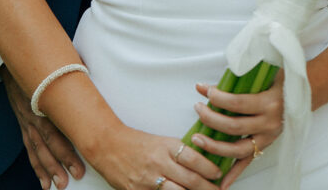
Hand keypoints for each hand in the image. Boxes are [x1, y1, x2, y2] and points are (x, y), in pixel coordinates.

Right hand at [1, 67, 84, 187]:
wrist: (12, 65)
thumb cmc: (39, 65)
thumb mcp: (55, 66)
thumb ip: (72, 74)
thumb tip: (91, 77)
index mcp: (42, 101)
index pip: (55, 129)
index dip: (67, 148)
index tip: (80, 162)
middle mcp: (33, 115)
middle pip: (47, 143)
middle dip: (60, 162)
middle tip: (74, 177)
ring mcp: (26, 122)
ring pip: (37, 150)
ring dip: (48, 169)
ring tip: (57, 186)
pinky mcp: (23, 126)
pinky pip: (30, 149)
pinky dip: (36, 166)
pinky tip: (43, 181)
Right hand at [95, 127, 222, 189]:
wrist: (108, 146)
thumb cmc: (136, 143)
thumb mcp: (160, 142)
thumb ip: (178, 153)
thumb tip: (201, 163)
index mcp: (166, 146)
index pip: (194, 158)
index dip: (209, 168)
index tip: (219, 173)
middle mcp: (159, 163)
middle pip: (190, 179)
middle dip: (208, 188)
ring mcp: (149, 180)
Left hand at [189, 79, 284, 189]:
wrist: (305, 93)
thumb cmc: (281, 80)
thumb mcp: (264, 75)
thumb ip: (239, 80)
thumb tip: (208, 87)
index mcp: (269, 103)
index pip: (238, 103)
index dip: (219, 98)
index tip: (204, 90)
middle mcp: (269, 123)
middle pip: (234, 127)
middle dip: (211, 119)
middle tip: (197, 108)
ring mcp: (268, 138)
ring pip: (238, 149)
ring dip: (215, 147)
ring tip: (197, 139)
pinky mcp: (266, 146)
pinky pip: (248, 162)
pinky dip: (234, 173)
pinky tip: (221, 182)